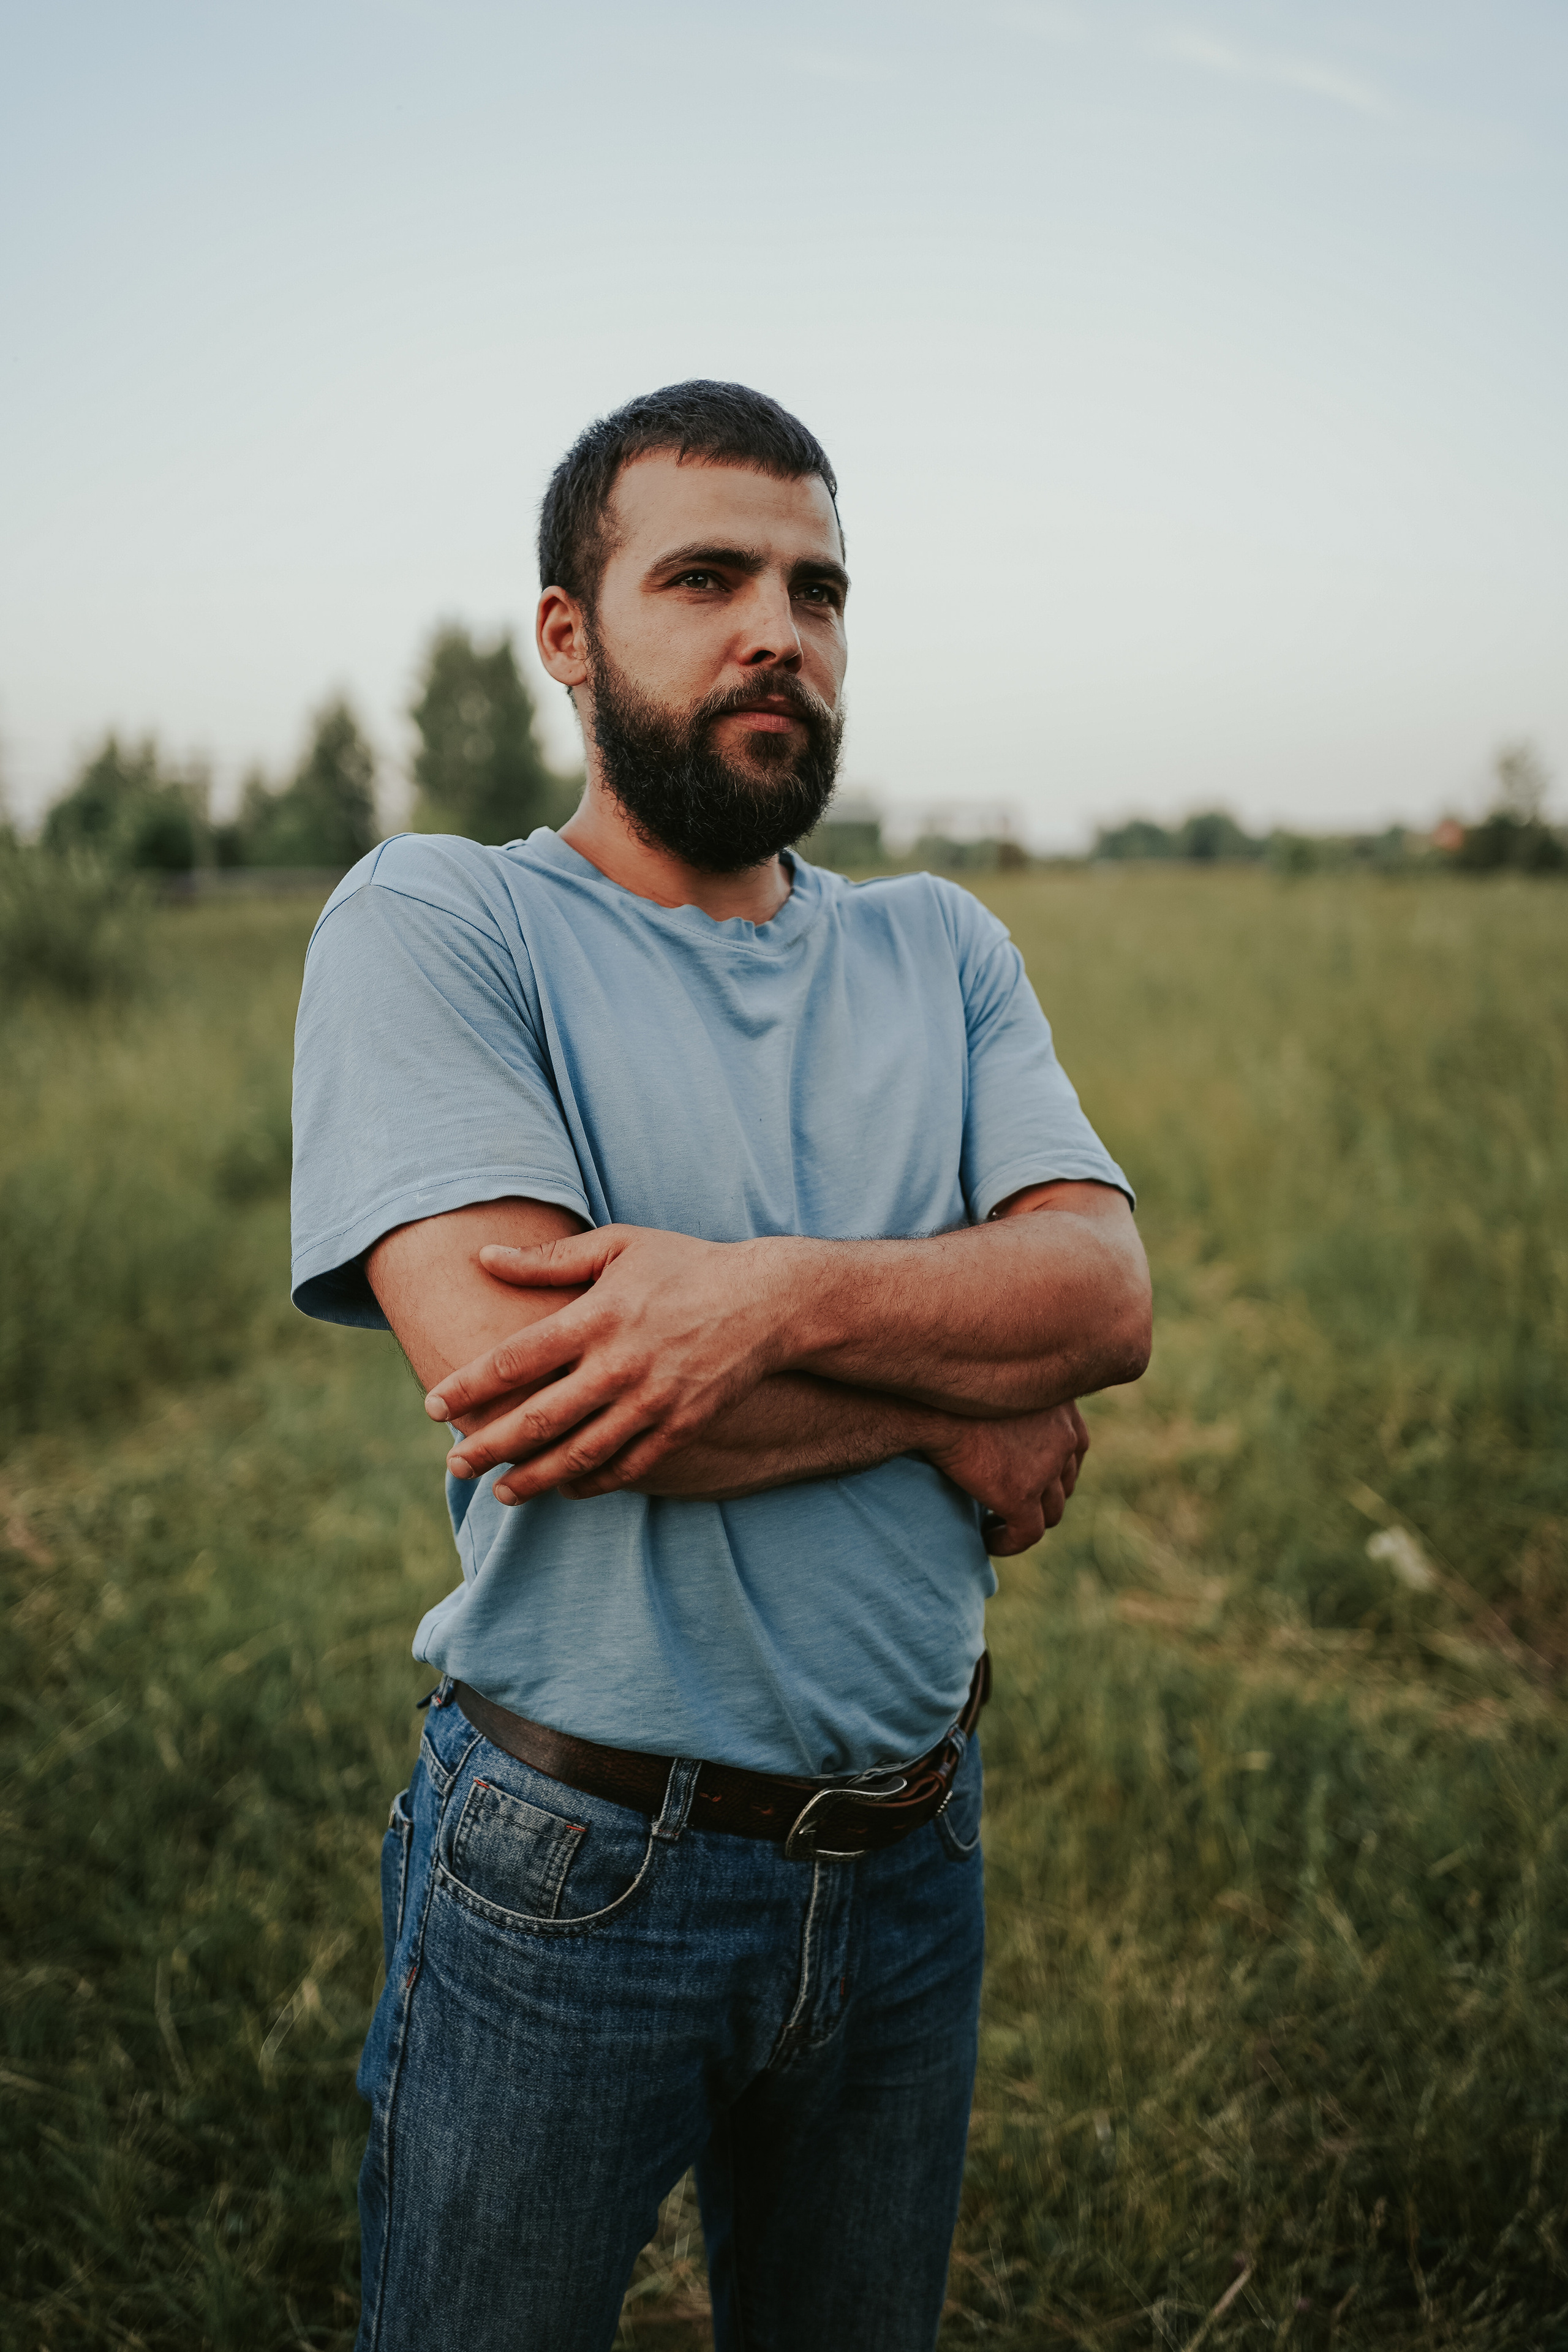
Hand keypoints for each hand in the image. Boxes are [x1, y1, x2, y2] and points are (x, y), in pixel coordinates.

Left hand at [426, 1225, 792, 1502]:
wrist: (767, 1301)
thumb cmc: (685, 1265)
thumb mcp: (618, 1246)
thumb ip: (549, 1259)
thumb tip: (484, 1257)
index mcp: (597, 1316)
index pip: (515, 1360)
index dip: (468, 1386)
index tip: (434, 1405)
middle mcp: (621, 1364)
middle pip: (538, 1418)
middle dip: (488, 1446)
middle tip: (454, 1463)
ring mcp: (653, 1401)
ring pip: (579, 1454)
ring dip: (534, 1478)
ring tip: (501, 1492)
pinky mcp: (681, 1427)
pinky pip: (627, 1466)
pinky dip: (592, 1483)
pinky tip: (565, 1489)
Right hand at [922, 1401, 1089, 1555]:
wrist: (930, 1403)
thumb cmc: (951, 1390)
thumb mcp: (997, 1388)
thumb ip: (1012, 1407)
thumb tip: (1002, 1428)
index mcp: (1061, 1405)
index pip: (1073, 1449)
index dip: (1052, 1470)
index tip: (1026, 1479)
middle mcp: (1064, 1436)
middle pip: (1063, 1483)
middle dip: (1041, 1498)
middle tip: (1007, 1503)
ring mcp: (1046, 1468)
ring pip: (1050, 1513)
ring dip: (1025, 1522)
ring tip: (996, 1524)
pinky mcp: (1022, 1495)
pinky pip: (1027, 1534)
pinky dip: (1009, 1542)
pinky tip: (987, 1540)